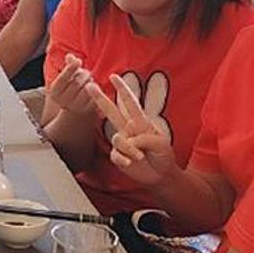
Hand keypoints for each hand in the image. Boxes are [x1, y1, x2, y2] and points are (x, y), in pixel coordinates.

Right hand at [45, 54, 98, 118]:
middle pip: (77, 83)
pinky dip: (97, 90)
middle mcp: (63, 102)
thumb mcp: (67, 76)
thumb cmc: (71, 87)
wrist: (75, 108)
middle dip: (84, 74)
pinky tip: (95, 89)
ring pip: (87, 89)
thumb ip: (69, 66)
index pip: (62, 79)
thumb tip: (70, 56)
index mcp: (55, 92)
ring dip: (91, 82)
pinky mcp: (88, 110)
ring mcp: (76, 108)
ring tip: (89, 81)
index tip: (78, 61)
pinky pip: (95, 96)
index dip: (70, 68)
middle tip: (87, 73)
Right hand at [87, 73, 179, 187]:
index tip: (114, 77)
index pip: (130, 103)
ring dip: (129, 148)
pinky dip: (125, 160)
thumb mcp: (161, 143)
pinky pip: (116, 154)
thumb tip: (127, 138)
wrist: (160, 175)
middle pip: (112, 111)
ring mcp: (122, 142)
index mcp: (141, 122)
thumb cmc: (163, 155)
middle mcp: (128, 129)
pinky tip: (131, 164)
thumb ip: (144, 137)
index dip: (122, 89)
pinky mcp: (117, 155)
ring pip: (117, 138)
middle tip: (90, 86)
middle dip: (100, 98)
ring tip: (141, 157)